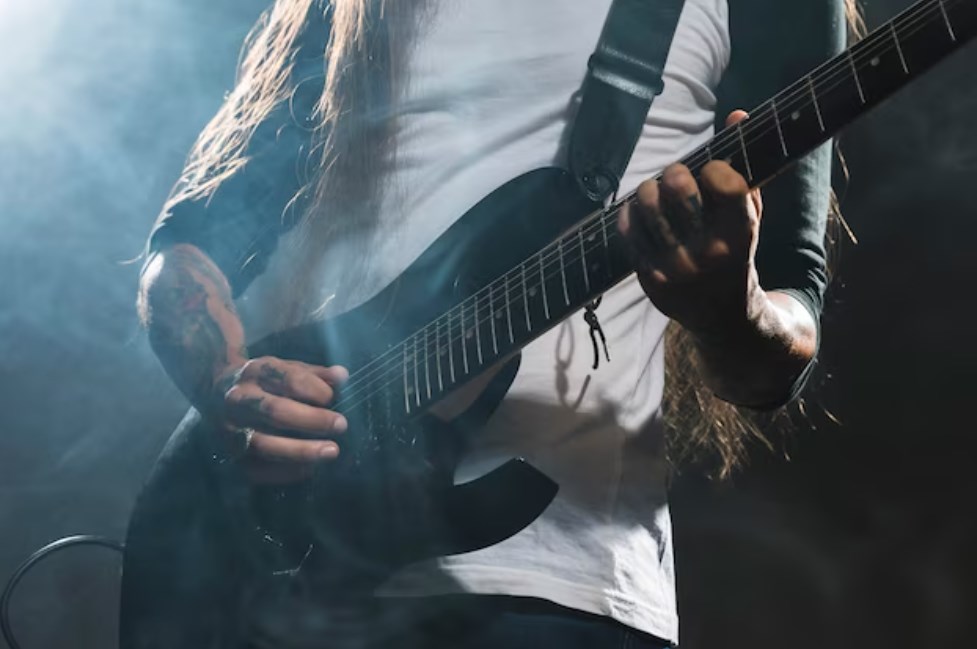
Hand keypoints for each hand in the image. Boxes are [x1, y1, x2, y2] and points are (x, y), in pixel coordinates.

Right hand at [211, 357, 348, 483]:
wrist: (216, 391)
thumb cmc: (264, 382)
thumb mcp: (286, 368)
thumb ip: (315, 374)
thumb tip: (342, 376)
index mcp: (255, 373)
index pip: (287, 379)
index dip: (314, 389)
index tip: (332, 398)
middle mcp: (239, 400)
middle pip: (275, 412)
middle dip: (312, 420)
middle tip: (341, 425)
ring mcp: (231, 429)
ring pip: (264, 444)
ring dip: (301, 450)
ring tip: (332, 451)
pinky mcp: (230, 454)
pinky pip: (256, 469)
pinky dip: (285, 472)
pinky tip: (309, 469)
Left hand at [618, 110, 765, 337]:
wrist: (725, 316)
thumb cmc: (736, 252)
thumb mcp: (749, 215)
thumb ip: (743, 168)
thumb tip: (736, 113)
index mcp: (740, 231)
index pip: (723, 180)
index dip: (713, 167)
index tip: (711, 172)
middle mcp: (709, 250)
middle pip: (677, 186)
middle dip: (674, 173)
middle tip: (675, 177)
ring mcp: (677, 266)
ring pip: (647, 205)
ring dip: (648, 190)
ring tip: (655, 192)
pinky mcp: (650, 278)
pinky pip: (628, 232)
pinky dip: (630, 214)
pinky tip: (638, 212)